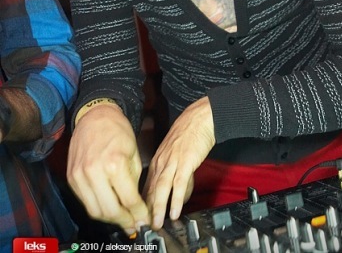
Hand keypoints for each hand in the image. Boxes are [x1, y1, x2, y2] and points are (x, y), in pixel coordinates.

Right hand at [67, 104, 149, 234]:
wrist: (95, 116)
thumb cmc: (117, 130)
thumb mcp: (134, 153)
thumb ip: (134, 181)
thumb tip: (137, 205)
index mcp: (115, 164)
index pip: (128, 200)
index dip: (139, 214)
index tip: (145, 220)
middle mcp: (94, 172)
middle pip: (110, 211)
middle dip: (125, 221)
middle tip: (135, 225)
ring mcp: (80, 176)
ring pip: (95, 210)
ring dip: (110, 219)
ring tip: (122, 219)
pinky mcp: (71, 178)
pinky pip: (85, 201)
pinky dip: (97, 208)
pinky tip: (108, 207)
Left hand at [143, 96, 214, 228]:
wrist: (200, 117)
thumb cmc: (189, 131)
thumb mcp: (176, 151)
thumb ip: (173, 170)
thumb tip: (176, 189)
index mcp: (158, 158)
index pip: (146, 184)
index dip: (143, 202)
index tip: (141, 216)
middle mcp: (162, 161)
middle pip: (150, 188)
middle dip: (146, 209)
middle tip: (143, 225)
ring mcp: (173, 161)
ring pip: (161, 188)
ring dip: (158, 208)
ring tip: (156, 223)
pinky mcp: (186, 162)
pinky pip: (179, 184)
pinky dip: (176, 199)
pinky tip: (175, 211)